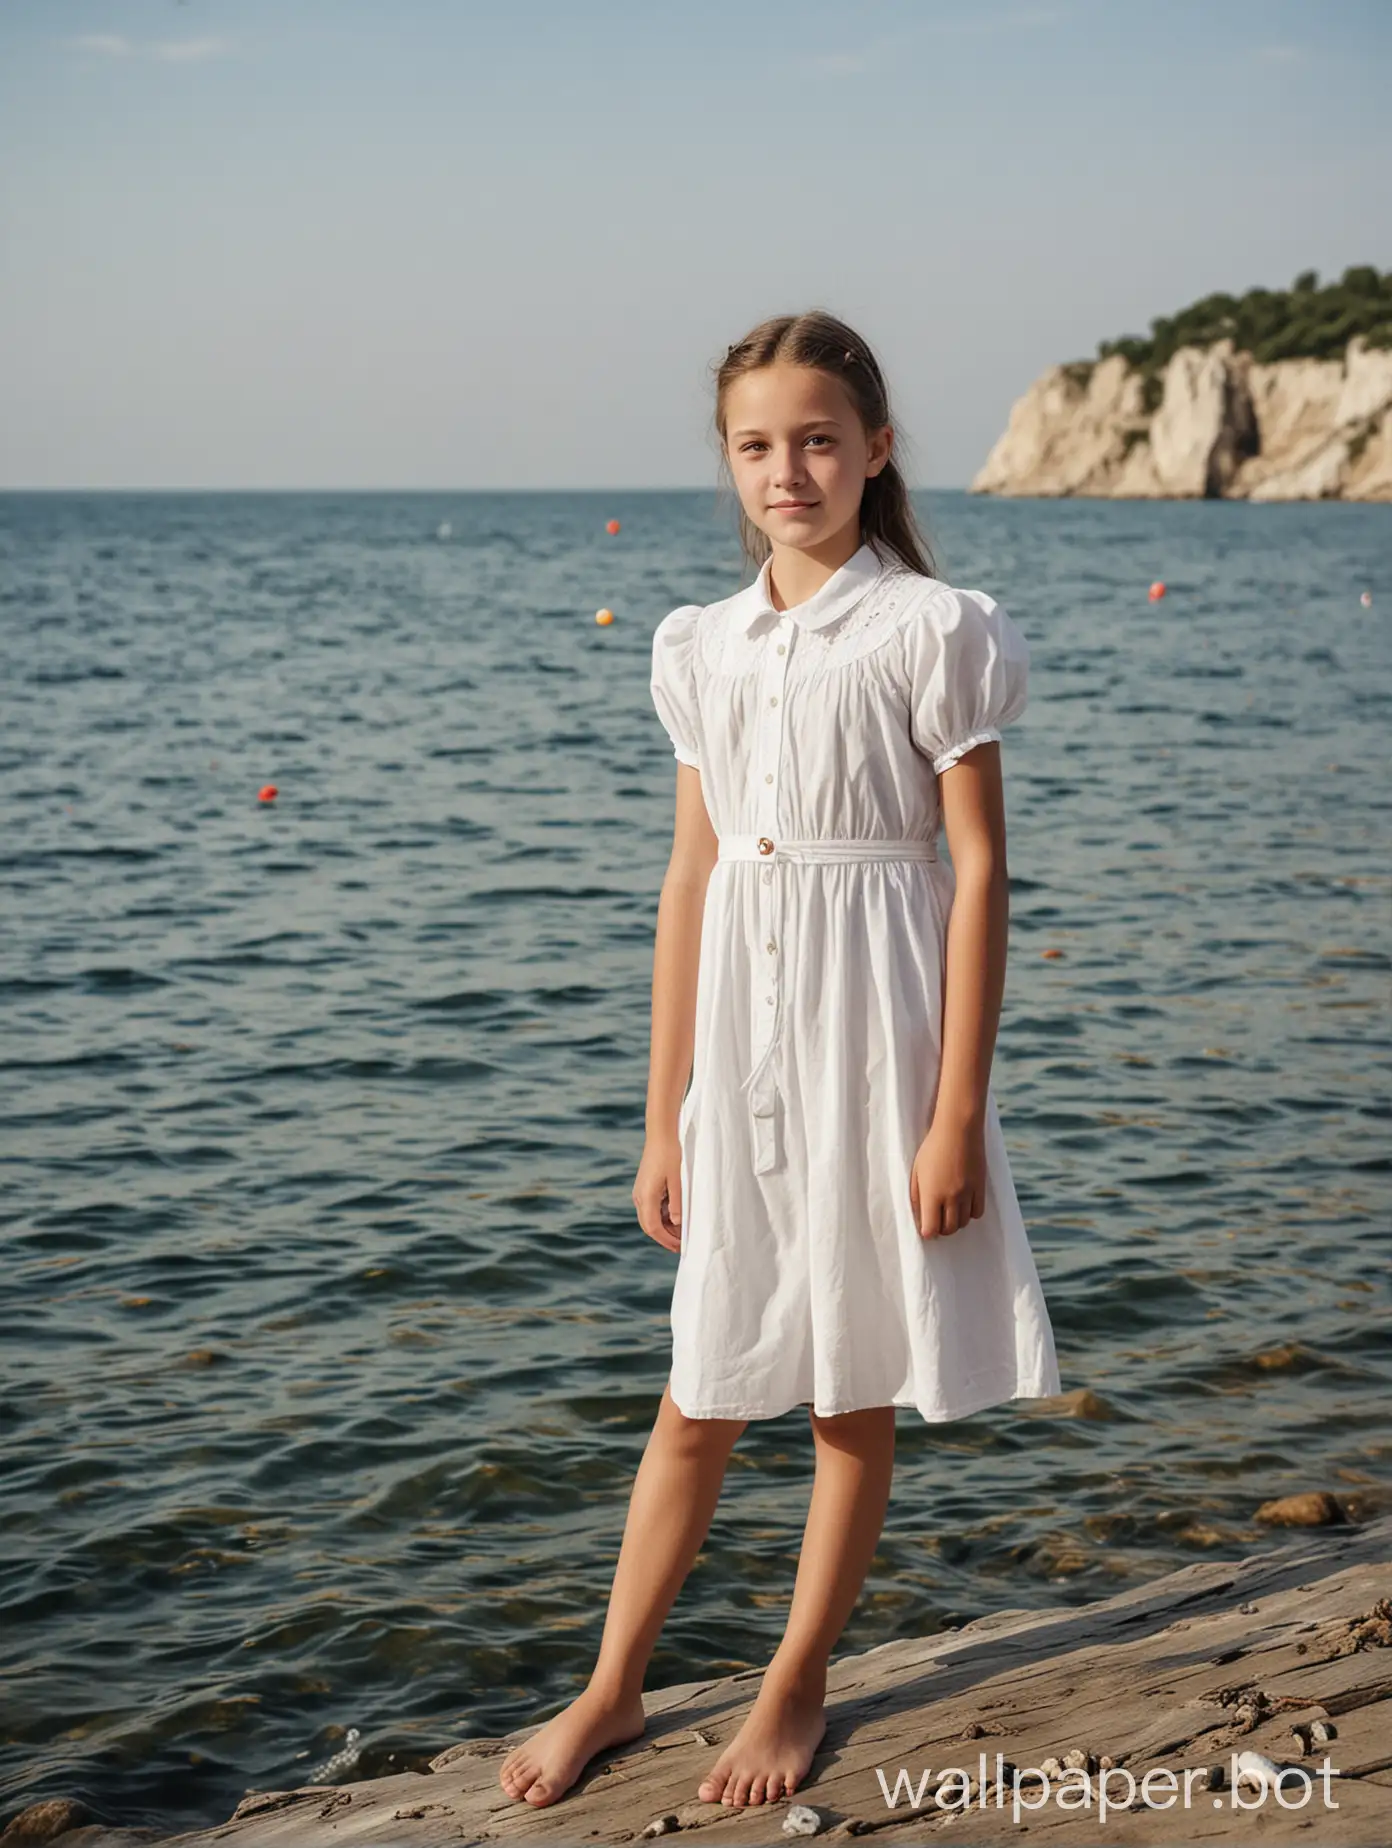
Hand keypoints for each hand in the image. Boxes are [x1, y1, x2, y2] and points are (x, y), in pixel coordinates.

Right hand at [634, 1131, 683, 1251]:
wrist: (661, 1133)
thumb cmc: (672, 1153)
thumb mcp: (678, 1180)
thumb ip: (677, 1203)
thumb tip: (677, 1224)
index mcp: (646, 1196)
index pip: (653, 1227)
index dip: (667, 1240)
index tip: (681, 1247)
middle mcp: (639, 1196)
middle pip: (648, 1226)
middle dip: (665, 1237)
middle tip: (682, 1244)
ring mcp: (640, 1191)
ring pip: (649, 1217)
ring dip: (664, 1226)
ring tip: (682, 1230)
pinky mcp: (644, 1186)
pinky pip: (651, 1208)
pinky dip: (662, 1215)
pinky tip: (676, 1215)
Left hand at [909, 1115, 986, 1240]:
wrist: (958, 1129)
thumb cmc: (932, 1148)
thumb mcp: (916, 1171)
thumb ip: (917, 1196)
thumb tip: (919, 1218)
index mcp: (931, 1194)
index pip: (931, 1229)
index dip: (927, 1232)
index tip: (926, 1228)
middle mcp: (950, 1197)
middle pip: (949, 1229)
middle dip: (941, 1229)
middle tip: (937, 1221)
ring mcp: (967, 1193)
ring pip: (964, 1223)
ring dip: (955, 1222)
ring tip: (949, 1212)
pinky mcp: (980, 1187)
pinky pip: (977, 1212)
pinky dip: (970, 1214)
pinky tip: (963, 1204)